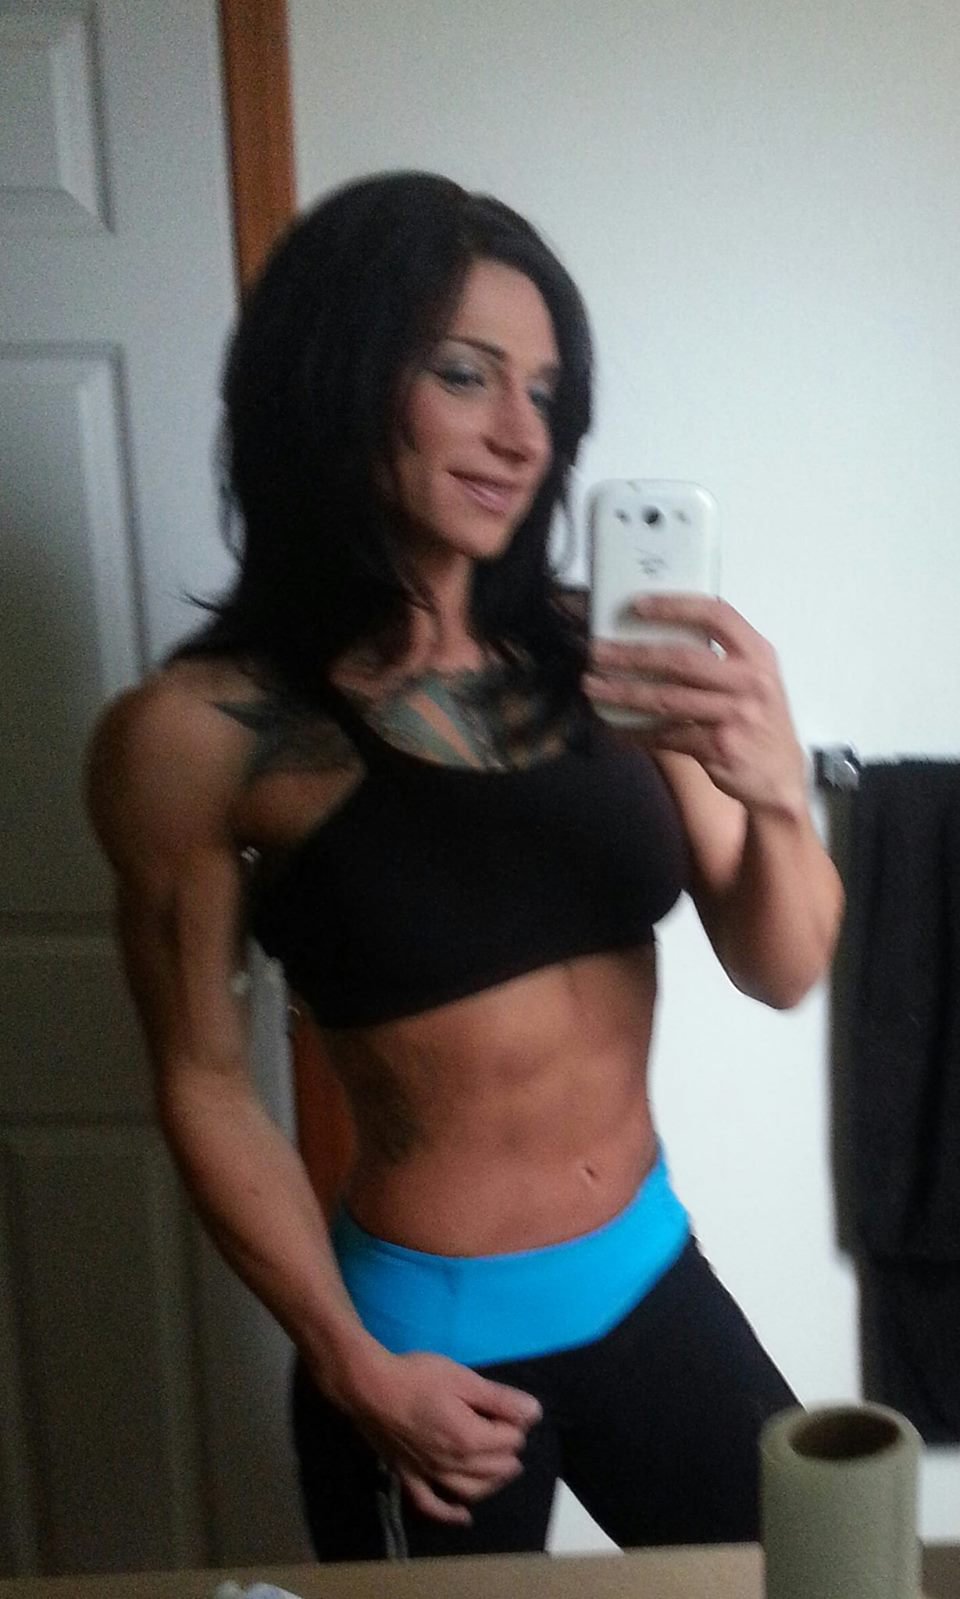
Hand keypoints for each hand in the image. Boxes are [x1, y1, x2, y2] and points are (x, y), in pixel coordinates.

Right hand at [345, 1349, 541, 1524]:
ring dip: (492, 1483)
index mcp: (470, 1440)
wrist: (369, 1388)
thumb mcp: (463, 1379)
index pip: (510, 1441)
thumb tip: (534, 1413)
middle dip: (509, 1452)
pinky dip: (449, 1514)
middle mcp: (453, 1465)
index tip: (510, 1407)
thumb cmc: (417, 1377)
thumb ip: (499, 1399)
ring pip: (471, 1490)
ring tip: (503, 1468)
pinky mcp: (408, 1477)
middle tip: (511, 1432)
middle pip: (495, 1468)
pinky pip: (431, 1505)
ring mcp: (430, 1475)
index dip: (516, 1424)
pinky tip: (463, 1515)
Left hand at [584, 595, 806, 815]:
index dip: (676, 606)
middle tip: (598, 651)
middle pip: (681, 659)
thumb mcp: (754, 679)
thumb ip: (719, 657)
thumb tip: (656, 638)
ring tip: (593, 685)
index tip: (638, 605)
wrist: (780, 777)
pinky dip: (636, 731)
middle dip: (632, 654)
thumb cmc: (759, 721)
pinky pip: (666, 735)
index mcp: (757, 655)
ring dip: (623, 692)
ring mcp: (735, 716)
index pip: (716, 615)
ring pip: (667, 699)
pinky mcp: (719, 747)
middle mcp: (749, 681)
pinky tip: (615, 726)